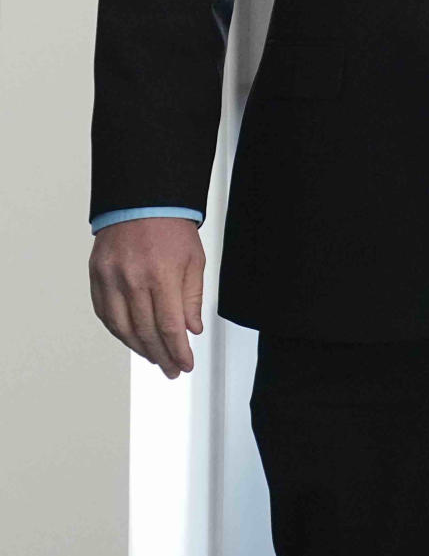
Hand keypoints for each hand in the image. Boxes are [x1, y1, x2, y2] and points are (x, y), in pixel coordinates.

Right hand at [89, 217, 204, 378]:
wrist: (141, 199)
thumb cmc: (170, 225)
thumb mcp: (194, 259)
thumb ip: (192, 297)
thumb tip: (192, 329)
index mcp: (162, 274)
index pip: (170, 326)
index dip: (178, 351)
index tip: (184, 363)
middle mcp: (133, 279)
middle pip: (146, 332)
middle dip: (161, 356)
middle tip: (171, 369)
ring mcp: (111, 278)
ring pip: (123, 328)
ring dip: (139, 349)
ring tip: (154, 358)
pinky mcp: (96, 276)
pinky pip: (105, 314)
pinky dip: (118, 332)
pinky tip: (130, 339)